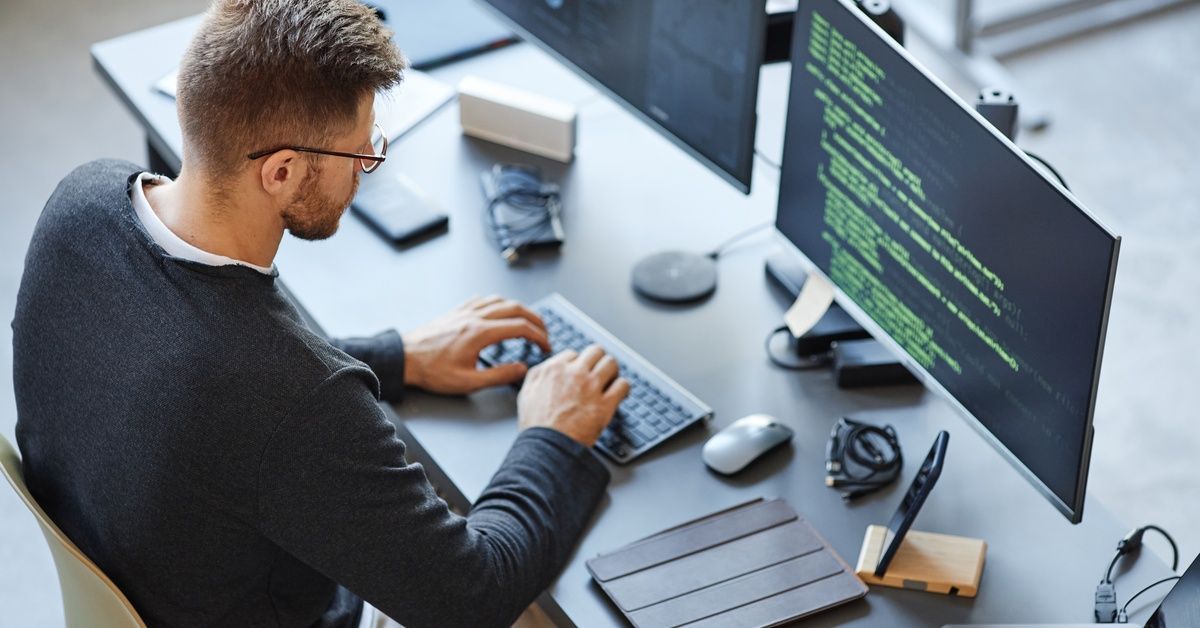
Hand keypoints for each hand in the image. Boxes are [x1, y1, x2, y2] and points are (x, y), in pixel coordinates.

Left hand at [402, 295, 550, 394]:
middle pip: (515, 308)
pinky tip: (498, 310)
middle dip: (535, 319)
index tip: (545, 346)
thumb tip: (521, 369)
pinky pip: (482, 300)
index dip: (539, 336)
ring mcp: (464, 312)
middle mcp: (474, 318)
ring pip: (500, 300)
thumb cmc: (432, 371)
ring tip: (527, 319)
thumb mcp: (468, 382)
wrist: (405, 359)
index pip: (520, 327)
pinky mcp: (455, 312)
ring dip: (518, 308)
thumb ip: (499, 375)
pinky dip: (497, 302)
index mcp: (481, 334)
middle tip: (544, 331)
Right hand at [517, 345, 629, 445]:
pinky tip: (620, 393)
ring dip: (612, 371)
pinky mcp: (605, 404)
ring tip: (611, 379)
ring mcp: (591, 387)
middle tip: (599, 370)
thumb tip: (545, 368)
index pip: (573, 354)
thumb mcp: (526, 394)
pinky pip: (623, 385)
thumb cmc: (536, 427)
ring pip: (611, 363)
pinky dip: (623, 388)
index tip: (581, 371)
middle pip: (595, 352)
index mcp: (554, 369)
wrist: (547, 448)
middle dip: (598, 360)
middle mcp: (574, 374)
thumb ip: (537, 376)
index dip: (578, 363)